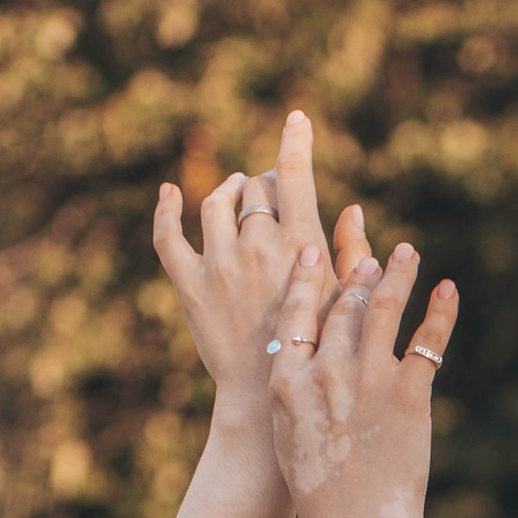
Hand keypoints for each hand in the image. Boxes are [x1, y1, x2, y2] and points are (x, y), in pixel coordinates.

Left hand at [152, 106, 371, 416]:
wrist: (266, 400)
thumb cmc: (319, 353)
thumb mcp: (344, 301)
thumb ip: (351, 253)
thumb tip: (352, 210)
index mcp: (299, 243)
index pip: (295, 173)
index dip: (296, 140)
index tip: (297, 118)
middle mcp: (256, 244)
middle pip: (257, 187)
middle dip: (266, 184)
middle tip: (272, 191)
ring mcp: (218, 262)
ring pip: (215, 201)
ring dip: (226, 190)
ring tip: (234, 189)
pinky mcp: (188, 285)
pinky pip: (168, 236)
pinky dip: (166, 210)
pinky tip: (168, 193)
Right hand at [265, 235, 460, 517]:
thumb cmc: (321, 493)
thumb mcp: (290, 438)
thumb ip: (294, 395)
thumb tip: (304, 368)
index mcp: (287, 384)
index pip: (294, 316)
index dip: (306, 281)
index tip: (313, 254)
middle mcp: (324, 374)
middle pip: (341, 308)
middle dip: (358, 275)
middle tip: (371, 259)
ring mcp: (366, 381)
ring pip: (383, 309)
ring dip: (398, 274)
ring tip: (408, 253)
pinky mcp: (407, 394)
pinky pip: (425, 341)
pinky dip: (440, 311)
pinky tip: (448, 291)